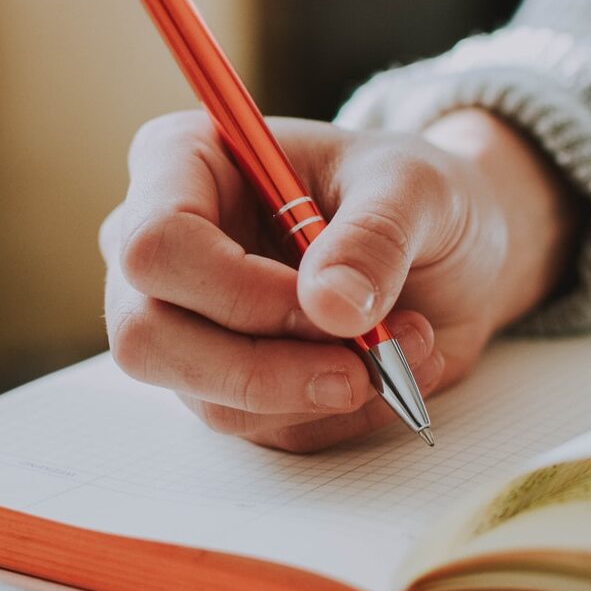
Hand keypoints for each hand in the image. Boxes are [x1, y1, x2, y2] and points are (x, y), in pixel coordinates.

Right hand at [100, 108, 580, 451]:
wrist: (443, 247)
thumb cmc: (410, 193)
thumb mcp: (415, 188)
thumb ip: (374, 237)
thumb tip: (331, 306)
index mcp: (181, 163)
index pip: (155, 243)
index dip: (236, 290)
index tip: (328, 304)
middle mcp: (162, 247)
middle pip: (147, 335)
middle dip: (263, 368)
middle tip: (362, 365)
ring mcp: (181, 321)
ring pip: (205, 396)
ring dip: (317, 390)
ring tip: (404, 344)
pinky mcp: (219, 379)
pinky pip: (257, 427)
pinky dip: (333, 412)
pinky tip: (387, 367)